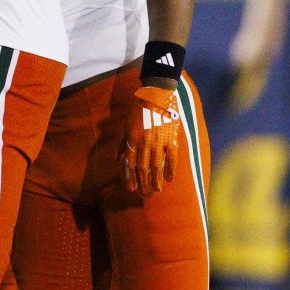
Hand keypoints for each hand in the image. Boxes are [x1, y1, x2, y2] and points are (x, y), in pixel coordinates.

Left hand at [122, 83, 183, 197]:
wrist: (156, 94)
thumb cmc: (139, 109)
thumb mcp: (126, 125)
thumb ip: (123, 144)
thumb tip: (118, 160)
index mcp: (132, 139)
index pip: (130, 164)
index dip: (130, 179)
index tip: (131, 190)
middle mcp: (144, 143)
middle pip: (142, 168)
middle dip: (143, 183)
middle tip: (145, 195)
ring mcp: (158, 141)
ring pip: (156, 166)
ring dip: (156, 180)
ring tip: (156, 191)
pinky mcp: (171, 138)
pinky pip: (172, 158)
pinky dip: (171, 170)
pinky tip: (170, 179)